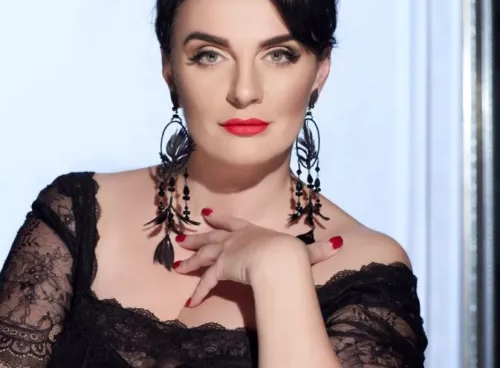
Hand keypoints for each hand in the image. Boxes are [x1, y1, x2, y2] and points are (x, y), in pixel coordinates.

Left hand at [173, 208, 343, 306]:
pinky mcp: (221, 268)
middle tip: (181, 237)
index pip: (232, 223)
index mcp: (252, 231)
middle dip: (197, 237)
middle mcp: (236, 239)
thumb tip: (338, 243)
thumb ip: (317, 249)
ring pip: (203, 255)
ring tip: (176, 264)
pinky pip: (206, 281)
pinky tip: (190, 300)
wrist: (277, 260)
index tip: (206, 215)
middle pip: (211, 237)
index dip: (220, 220)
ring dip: (190, 260)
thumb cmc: (289, 252)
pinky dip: (198, 290)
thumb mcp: (303, 250)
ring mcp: (227, 252)